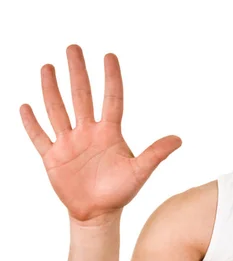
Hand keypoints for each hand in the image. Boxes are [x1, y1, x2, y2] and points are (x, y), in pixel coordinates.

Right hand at [20, 44, 181, 223]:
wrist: (98, 213)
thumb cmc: (121, 191)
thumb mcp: (140, 172)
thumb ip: (156, 154)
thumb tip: (179, 139)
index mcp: (110, 132)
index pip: (112, 99)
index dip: (111, 78)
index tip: (109, 55)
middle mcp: (88, 132)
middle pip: (81, 96)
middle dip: (77, 72)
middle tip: (73, 47)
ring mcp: (69, 143)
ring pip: (58, 110)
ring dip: (51, 89)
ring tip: (48, 67)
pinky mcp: (53, 157)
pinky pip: (40, 137)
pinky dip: (32, 123)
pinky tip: (26, 106)